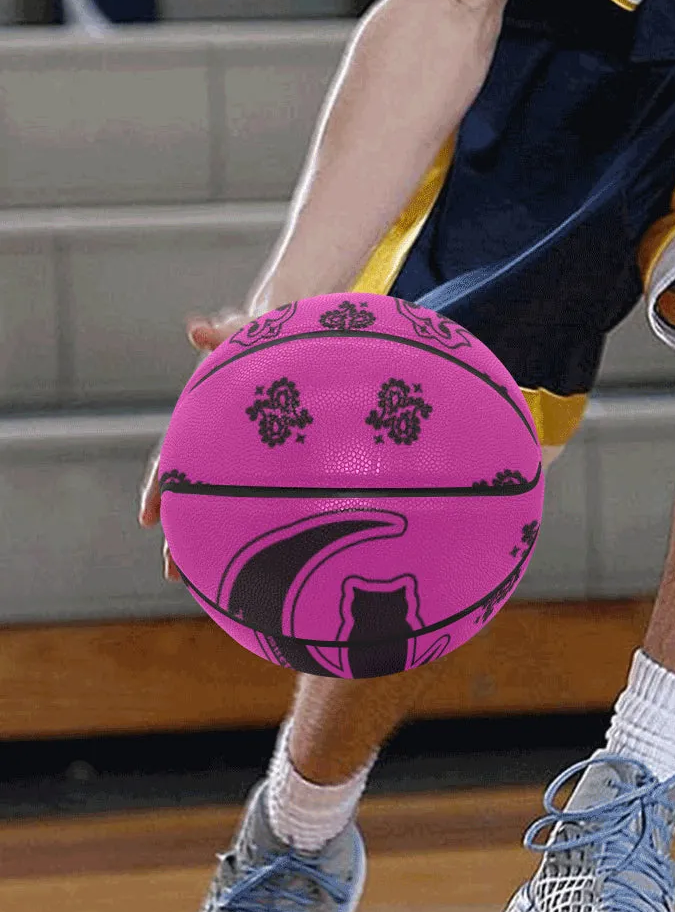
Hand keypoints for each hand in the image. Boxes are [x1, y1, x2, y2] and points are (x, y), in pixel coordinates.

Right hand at [138, 310, 249, 580]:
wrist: (290, 343)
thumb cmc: (262, 338)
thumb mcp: (244, 335)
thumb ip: (222, 332)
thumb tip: (195, 328)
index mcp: (203, 423)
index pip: (172, 460)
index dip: (159, 489)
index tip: (147, 518)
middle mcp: (217, 448)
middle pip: (192, 497)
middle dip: (181, 534)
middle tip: (175, 572)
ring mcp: (242, 460)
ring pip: (223, 507)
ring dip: (215, 542)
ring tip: (212, 582)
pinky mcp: (274, 466)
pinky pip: (261, 502)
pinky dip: (256, 529)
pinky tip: (269, 564)